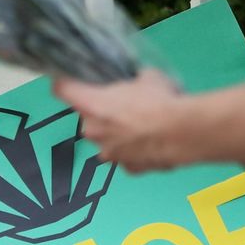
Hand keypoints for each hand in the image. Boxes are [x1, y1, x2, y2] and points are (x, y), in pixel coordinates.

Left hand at [53, 69, 187, 173]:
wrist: (183, 133)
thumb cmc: (161, 100)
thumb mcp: (148, 76)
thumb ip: (135, 79)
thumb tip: (140, 79)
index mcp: (91, 104)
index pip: (62, 90)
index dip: (65, 83)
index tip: (69, 80)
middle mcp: (92, 130)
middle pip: (86, 116)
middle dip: (101, 111)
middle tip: (123, 103)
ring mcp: (108, 153)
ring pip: (106, 139)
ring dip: (117, 132)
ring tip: (142, 125)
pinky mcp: (128, 168)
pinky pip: (126, 156)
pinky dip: (135, 150)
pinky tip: (152, 141)